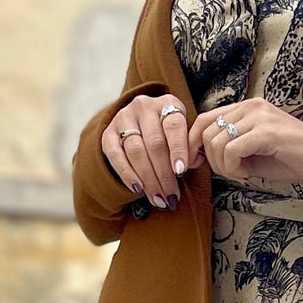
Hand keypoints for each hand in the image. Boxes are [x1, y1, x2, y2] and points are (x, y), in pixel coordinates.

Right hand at [103, 93, 195, 207]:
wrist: (138, 123)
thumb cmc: (168, 132)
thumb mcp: (183, 131)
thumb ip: (190, 146)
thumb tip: (194, 162)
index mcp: (167, 103)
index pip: (174, 125)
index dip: (178, 149)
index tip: (181, 172)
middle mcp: (143, 107)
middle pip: (154, 143)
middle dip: (164, 174)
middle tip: (171, 196)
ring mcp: (123, 119)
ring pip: (136, 151)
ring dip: (148, 179)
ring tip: (158, 198)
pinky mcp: (108, 133)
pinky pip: (116, 156)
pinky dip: (127, 174)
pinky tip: (138, 189)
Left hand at [187, 99, 302, 188]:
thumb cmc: (293, 158)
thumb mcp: (253, 151)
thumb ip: (229, 147)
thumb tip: (200, 155)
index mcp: (247, 107)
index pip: (204, 119)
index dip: (192, 143)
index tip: (196, 164)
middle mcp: (251, 105)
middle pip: (206, 131)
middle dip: (210, 160)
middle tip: (230, 173)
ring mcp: (260, 116)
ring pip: (216, 141)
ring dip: (223, 166)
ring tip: (242, 174)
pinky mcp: (267, 132)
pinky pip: (231, 150)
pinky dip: (233, 168)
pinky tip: (248, 174)